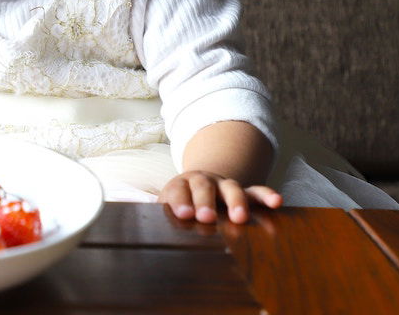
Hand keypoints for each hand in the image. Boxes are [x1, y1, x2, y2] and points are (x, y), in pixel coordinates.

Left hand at [159, 171, 281, 224]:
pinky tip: (276, 202)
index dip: (180, 202)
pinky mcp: (244, 192)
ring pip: (231, 188)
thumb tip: (122, 209)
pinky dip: (266, 195)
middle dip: (205, 201)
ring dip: (236, 201)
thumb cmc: (181, 202)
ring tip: (240, 217)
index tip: (183, 215)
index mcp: (181, 185)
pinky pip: (256, 192)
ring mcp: (224, 185)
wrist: (201, 184)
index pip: (178, 190)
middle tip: (206, 217)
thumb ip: (152, 211)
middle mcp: (203, 182)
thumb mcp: (165, 206)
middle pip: (203, 187)